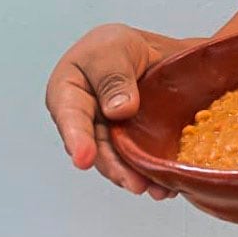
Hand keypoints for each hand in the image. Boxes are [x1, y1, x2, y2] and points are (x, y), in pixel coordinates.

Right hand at [45, 24, 179, 199]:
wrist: (147, 53)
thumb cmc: (117, 47)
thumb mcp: (112, 49)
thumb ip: (113, 76)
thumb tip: (120, 110)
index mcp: (68, 94)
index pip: (71, 117)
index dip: (77, 140)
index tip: (84, 159)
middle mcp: (86, 122)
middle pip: (98, 149)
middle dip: (116, 168)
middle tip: (135, 183)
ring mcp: (110, 136)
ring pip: (121, 160)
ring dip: (137, 175)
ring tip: (156, 189)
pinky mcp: (133, 143)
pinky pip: (142, 159)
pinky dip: (154, 170)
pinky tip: (169, 182)